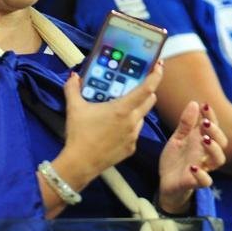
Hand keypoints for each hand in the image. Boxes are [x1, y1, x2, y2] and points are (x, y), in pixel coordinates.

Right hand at [60, 62, 162, 178]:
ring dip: (137, 111)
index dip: (156, 76)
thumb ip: (73, 89)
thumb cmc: (79, 134)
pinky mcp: (131, 148)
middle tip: (137, 88)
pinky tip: (115, 129)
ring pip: (142, 117)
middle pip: (150, 101)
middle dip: (147, 92)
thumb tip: (73, 76)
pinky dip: (130, 127)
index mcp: (122, 109)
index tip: (159, 66)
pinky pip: (135, 133)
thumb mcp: (74, 109)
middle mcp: (132, 121)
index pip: (147, 88)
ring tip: (121, 110)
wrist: (79, 164)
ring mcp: (134, 136)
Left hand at [157, 101, 228, 214]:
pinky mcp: (195, 183)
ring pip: (218, 160)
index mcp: (202, 141)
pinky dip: (202, 175)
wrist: (166, 183)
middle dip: (216, 131)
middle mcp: (206, 154)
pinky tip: (193, 167)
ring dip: (214, 149)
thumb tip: (194, 102)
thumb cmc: (175, 159)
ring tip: (204, 140)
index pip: (214, 127)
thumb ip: (185, 123)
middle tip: (205, 123)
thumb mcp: (177, 138)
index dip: (212, 116)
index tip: (205, 105)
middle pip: (222, 142)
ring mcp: (203, 168)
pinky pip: (206, 181)